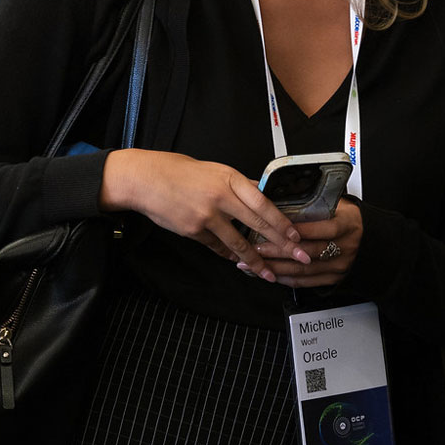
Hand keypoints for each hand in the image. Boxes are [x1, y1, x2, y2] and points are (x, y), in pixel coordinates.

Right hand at [101, 149, 308, 280]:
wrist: (145, 180)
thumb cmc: (179, 171)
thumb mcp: (214, 170)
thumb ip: (238, 185)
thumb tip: (262, 194)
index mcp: (229, 178)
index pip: (263, 202)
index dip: (281, 221)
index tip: (296, 235)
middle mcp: (220, 197)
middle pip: (258, 224)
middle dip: (281, 244)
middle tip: (299, 256)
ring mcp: (206, 216)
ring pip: (238, 243)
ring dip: (256, 260)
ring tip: (269, 273)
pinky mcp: (193, 231)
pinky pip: (217, 246)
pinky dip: (229, 255)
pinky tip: (239, 263)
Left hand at [261, 199, 362, 287]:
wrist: (367, 239)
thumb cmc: (347, 218)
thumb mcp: (338, 204)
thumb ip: (317, 202)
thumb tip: (285, 195)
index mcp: (347, 225)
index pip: (324, 229)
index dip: (300, 230)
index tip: (277, 228)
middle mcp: (345, 247)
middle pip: (309, 252)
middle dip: (279, 251)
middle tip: (257, 247)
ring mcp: (339, 265)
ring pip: (304, 270)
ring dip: (277, 267)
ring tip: (257, 262)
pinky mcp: (332, 278)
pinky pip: (306, 282)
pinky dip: (286, 278)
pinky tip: (272, 273)